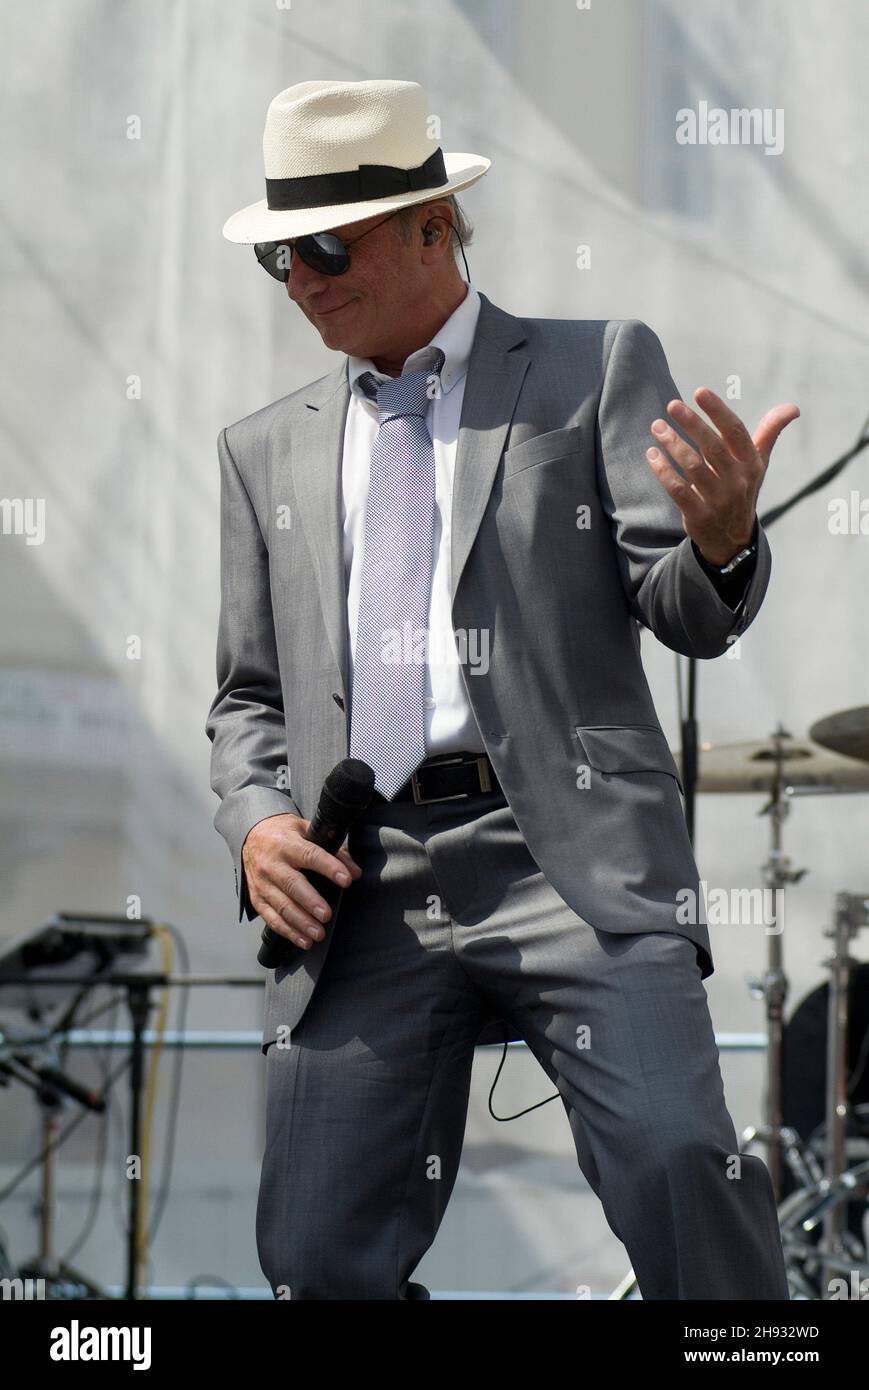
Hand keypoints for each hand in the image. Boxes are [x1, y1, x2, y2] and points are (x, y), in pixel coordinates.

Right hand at [242, 813, 362, 949]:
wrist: (252, 836)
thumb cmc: (284, 834)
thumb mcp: (307, 831)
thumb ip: (333, 849)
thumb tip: (354, 871)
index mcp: (287, 843)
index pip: (310, 855)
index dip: (329, 867)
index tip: (346, 879)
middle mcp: (272, 863)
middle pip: (292, 884)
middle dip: (310, 902)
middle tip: (326, 915)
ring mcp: (262, 882)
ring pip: (281, 905)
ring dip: (300, 922)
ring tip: (318, 933)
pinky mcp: (257, 897)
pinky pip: (271, 917)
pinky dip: (287, 931)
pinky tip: (303, 940)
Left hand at [645, 388, 799, 566]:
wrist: (732, 539)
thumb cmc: (742, 489)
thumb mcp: (758, 464)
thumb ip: (770, 433)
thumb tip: (793, 408)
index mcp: (751, 464)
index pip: (736, 432)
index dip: (718, 411)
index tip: (699, 392)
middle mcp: (737, 481)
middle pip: (712, 447)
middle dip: (692, 424)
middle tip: (673, 404)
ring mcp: (717, 500)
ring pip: (693, 467)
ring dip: (673, 444)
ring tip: (657, 426)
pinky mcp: (698, 515)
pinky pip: (678, 490)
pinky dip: (663, 471)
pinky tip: (652, 454)